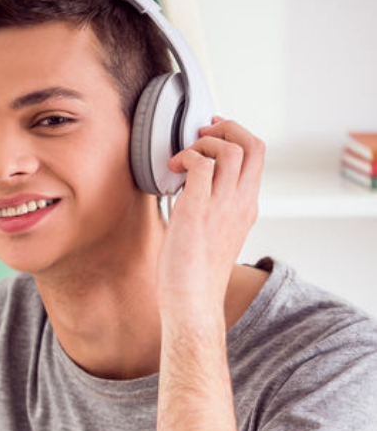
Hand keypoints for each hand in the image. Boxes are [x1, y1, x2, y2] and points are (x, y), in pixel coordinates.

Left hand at [157, 117, 264, 322]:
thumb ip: (212, 211)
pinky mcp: (198, 210)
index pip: (257, 157)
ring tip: (182, 157)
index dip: (237, 136)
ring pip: (230, 149)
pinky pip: (201, 165)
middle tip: (202, 132)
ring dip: (203, 142)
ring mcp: (222, 206)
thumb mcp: (213, 236)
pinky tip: (172, 171)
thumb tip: (189, 192)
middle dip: (228, 127)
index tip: (214, 134)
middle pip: (253, 145)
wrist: (193, 302)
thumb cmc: (195, 276)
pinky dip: (186, 157)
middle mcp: (241, 203)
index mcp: (247, 208)